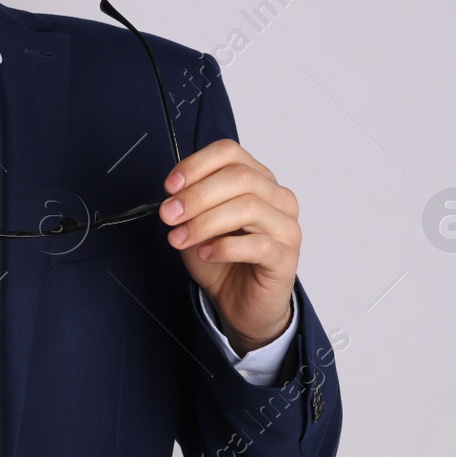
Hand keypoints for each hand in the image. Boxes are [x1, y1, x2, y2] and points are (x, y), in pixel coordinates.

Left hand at [158, 138, 298, 353]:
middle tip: (168, 215)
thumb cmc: (221, 258)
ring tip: (179, 238)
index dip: (196, 165)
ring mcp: (286, 227)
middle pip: (240, 177)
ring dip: (205, 222)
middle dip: (197, 195)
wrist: (240, 303)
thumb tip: (174, 191)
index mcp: (257, 179)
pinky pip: (258, 245)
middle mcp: (278, 198)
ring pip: (248, 207)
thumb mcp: (196, 222)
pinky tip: (205, 254)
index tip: (170, 186)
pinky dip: (224, 247)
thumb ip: (189, 202)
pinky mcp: (286, 258)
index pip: (230, 153)